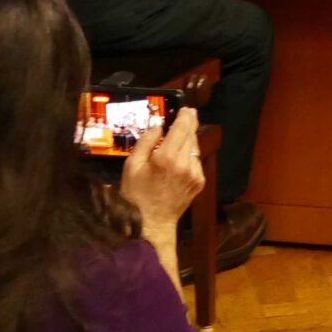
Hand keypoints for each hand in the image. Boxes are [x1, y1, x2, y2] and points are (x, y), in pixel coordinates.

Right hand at [119, 107, 205, 236]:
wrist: (152, 223)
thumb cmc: (136, 194)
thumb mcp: (132, 166)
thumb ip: (146, 142)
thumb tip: (158, 125)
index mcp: (167, 157)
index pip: (181, 128)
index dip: (185, 116)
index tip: (186, 108)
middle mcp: (185, 163)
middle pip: (191, 135)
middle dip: (189, 124)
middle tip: (187, 114)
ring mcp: (195, 173)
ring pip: (194, 147)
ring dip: (189, 139)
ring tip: (179, 136)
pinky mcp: (199, 182)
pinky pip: (195, 161)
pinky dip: (189, 155)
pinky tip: (180, 157)